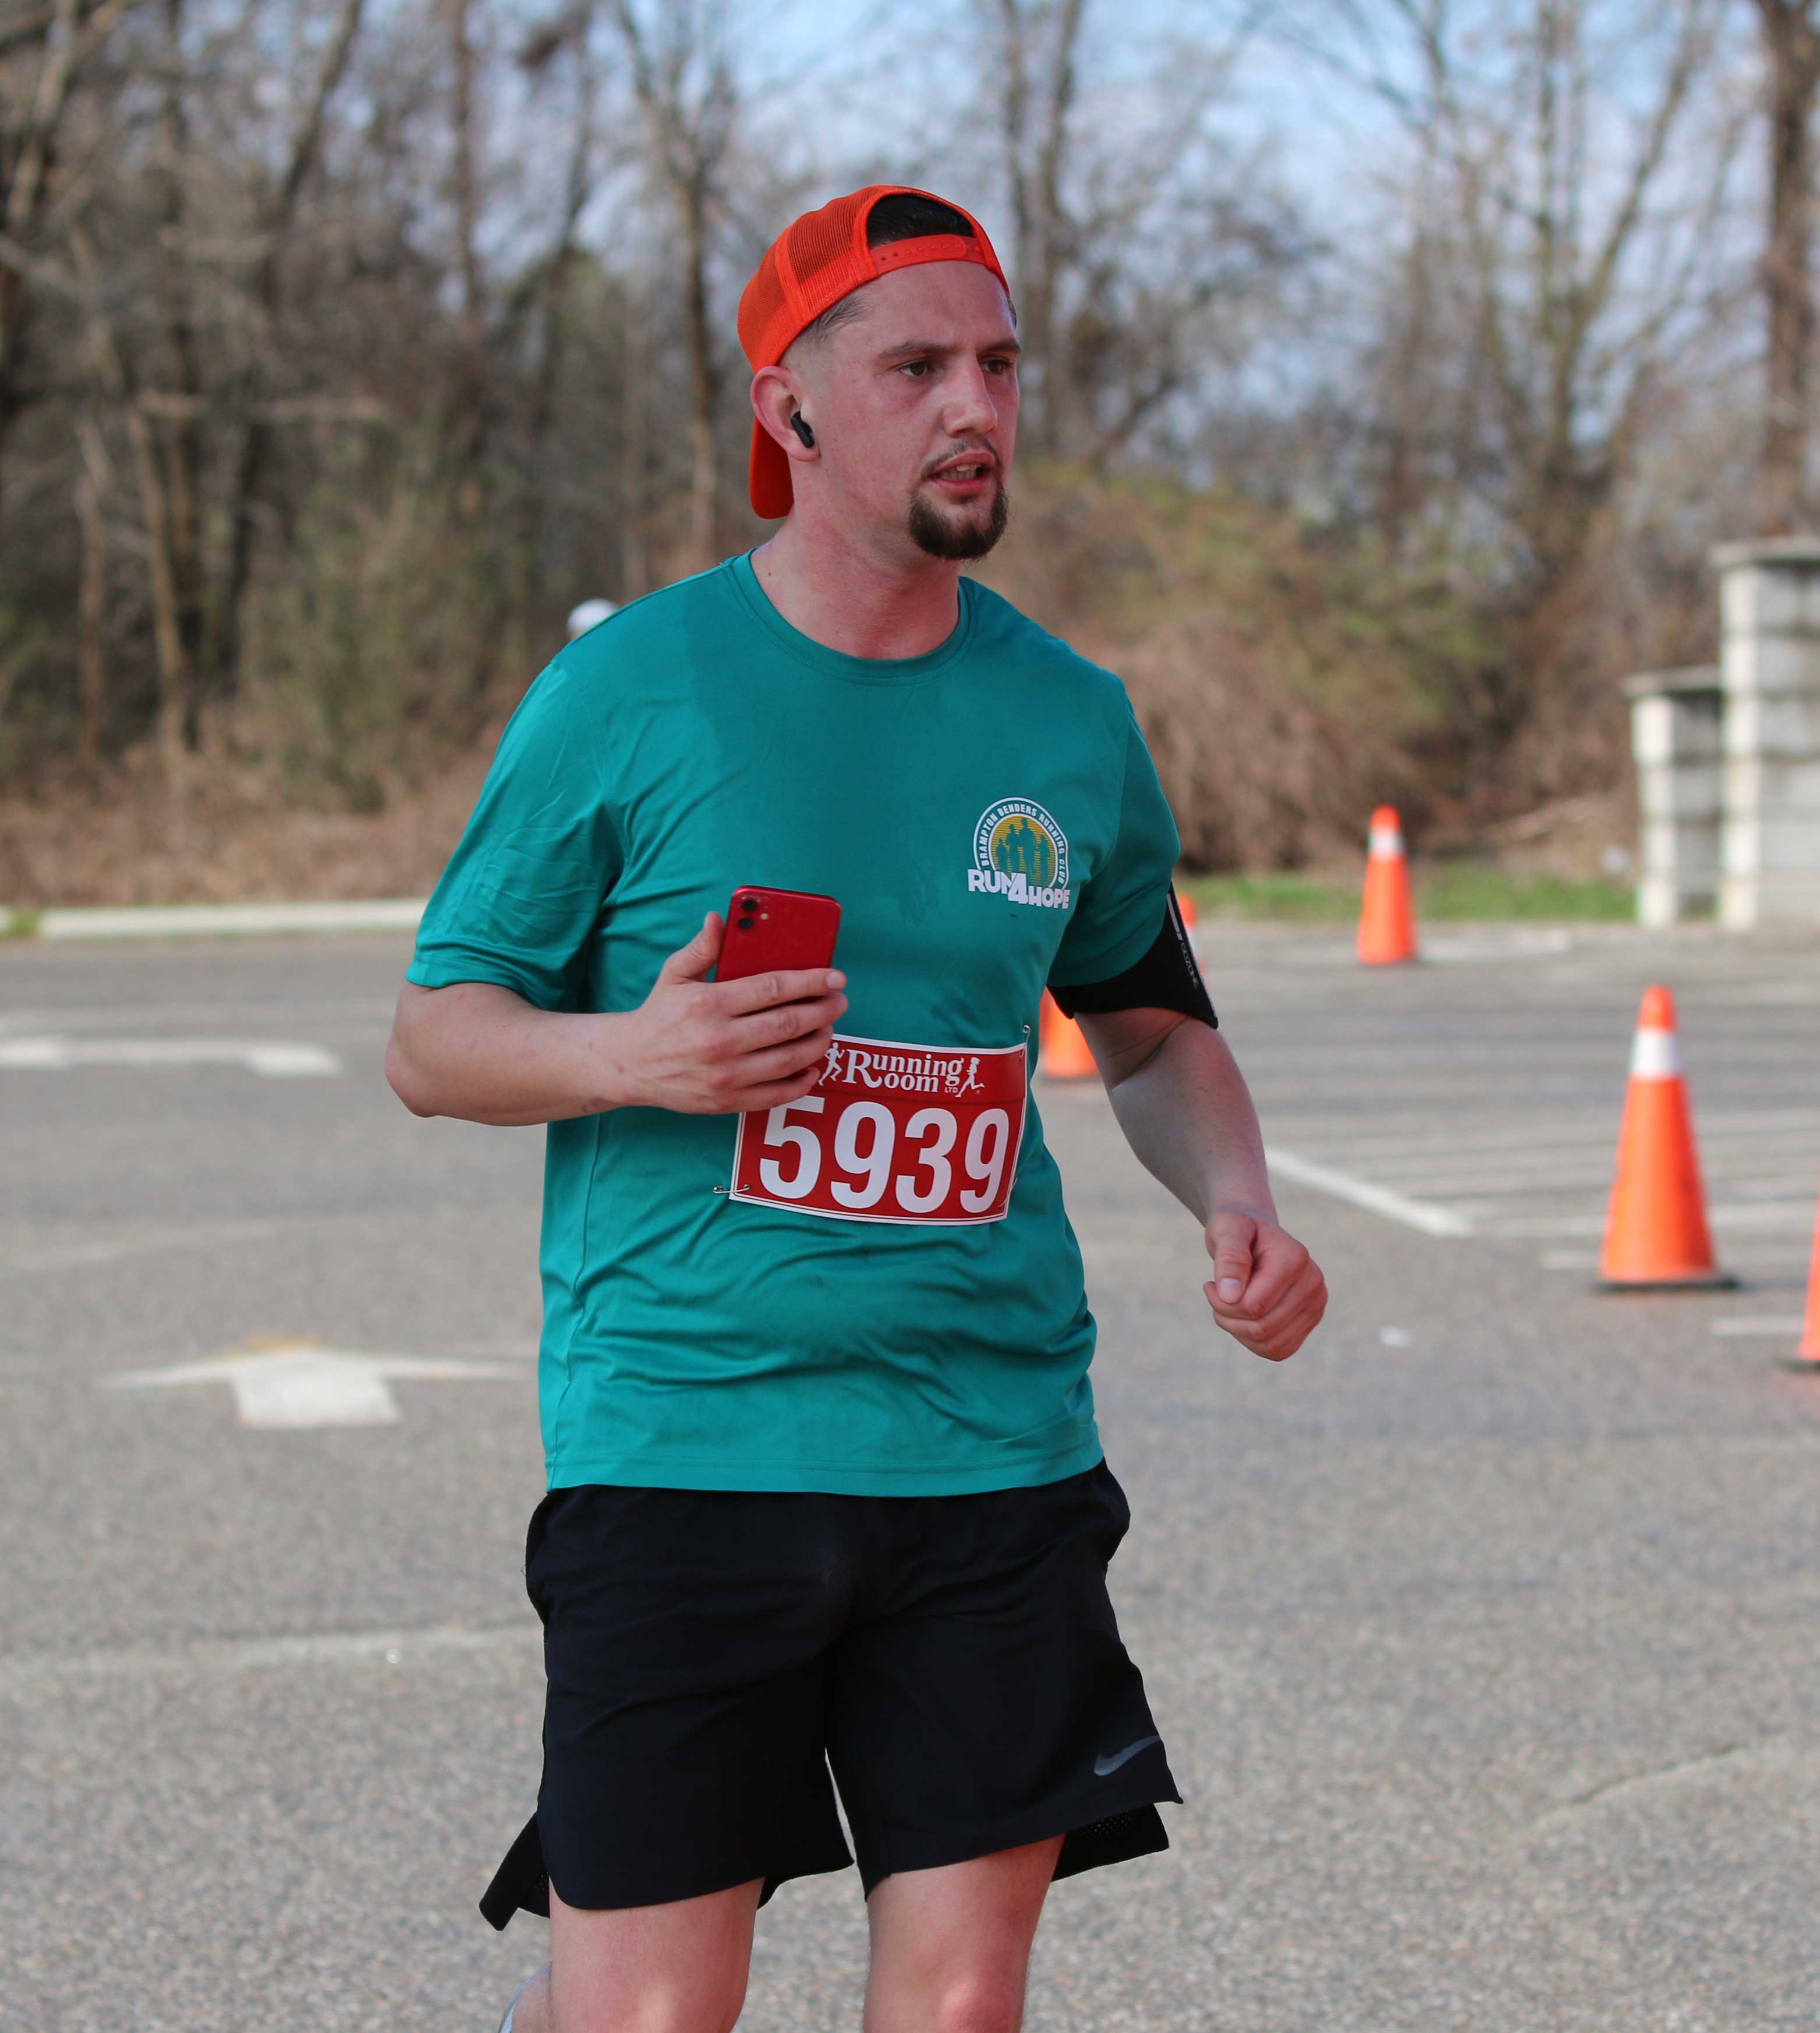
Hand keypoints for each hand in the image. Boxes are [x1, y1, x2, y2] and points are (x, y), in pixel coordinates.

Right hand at [610, 912, 847, 1113]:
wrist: (630, 1065)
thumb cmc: (659, 1015)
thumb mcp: (674, 975)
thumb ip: (702, 948)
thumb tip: (720, 918)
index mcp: (708, 1003)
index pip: (773, 988)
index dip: (811, 981)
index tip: (834, 977)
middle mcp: (719, 1040)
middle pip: (789, 1023)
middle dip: (823, 1010)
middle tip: (839, 1002)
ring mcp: (725, 1074)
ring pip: (790, 1058)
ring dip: (819, 1042)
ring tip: (828, 1028)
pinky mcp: (727, 1101)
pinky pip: (778, 1093)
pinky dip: (803, 1080)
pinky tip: (813, 1065)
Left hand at [1203, 1207, 1325, 1361]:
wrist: (1254, 1234)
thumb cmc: (1237, 1229)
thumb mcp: (1225, 1230)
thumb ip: (1229, 1258)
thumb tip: (1230, 1295)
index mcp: (1295, 1258)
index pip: (1254, 1305)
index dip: (1221, 1303)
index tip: (1210, 1284)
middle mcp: (1313, 1283)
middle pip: (1262, 1328)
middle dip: (1228, 1317)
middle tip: (1216, 1295)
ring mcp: (1316, 1304)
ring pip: (1271, 1345)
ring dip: (1238, 1331)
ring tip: (1229, 1305)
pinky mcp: (1310, 1321)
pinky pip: (1279, 1350)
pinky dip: (1253, 1341)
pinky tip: (1243, 1319)